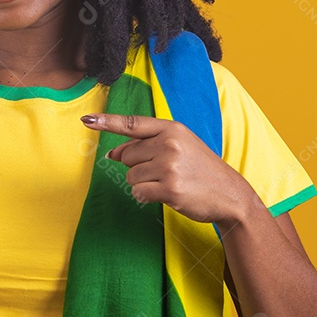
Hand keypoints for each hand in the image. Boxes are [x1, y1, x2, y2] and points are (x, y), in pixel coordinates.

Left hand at [81, 113, 261, 225]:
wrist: (229, 194)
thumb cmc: (200, 169)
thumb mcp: (179, 147)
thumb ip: (146, 146)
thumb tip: (113, 153)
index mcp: (172, 129)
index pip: (132, 124)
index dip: (107, 122)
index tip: (87, 119)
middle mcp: (169, 144)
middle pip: (127, 156)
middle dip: (138, 166)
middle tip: (165, 171)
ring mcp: (169, 166)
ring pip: (130, 176)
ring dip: (143, 183)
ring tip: (168, 182)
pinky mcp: (169, 188)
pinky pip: (138, 192)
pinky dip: (146, 196)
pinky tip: (165, 195)